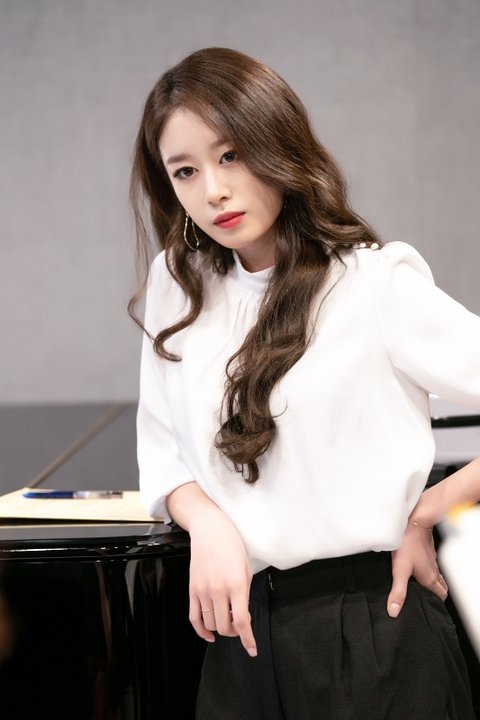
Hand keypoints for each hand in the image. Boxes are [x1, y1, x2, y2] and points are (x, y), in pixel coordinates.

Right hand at [188, 506, 256, 656]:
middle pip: (225, 626)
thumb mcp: (246, 568)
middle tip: (239, 623)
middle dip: (235, 632)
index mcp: (236, 584)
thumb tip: (242, 616)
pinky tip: (209, 634)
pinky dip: (201, 630)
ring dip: (220, 628)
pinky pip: (194, 617)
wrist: (210, 529)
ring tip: (227, 619)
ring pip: (210, 624)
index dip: (248, 639)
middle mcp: (218, 590)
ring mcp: (203, 590)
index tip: (252, 649)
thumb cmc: (231, 545)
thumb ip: (245, 594)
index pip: (241, 621)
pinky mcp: (192, 589)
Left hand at [387, 520, 447, 617]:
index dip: (436, 603)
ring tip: (420, 586)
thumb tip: (394, 611)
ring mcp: (432, 560)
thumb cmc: (408, 544)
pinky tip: (417, 569)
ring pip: (437, 576)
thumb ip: (398, 591)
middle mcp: (433, 571)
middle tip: (425, 598)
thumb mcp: (400, 570)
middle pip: (441, 587)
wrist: (414, 523)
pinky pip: (431, 566)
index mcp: (429, 579)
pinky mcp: (428, 552)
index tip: (428, 607)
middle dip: (436, 594)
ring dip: (432, 583)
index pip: (440, 596)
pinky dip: (428, 571)